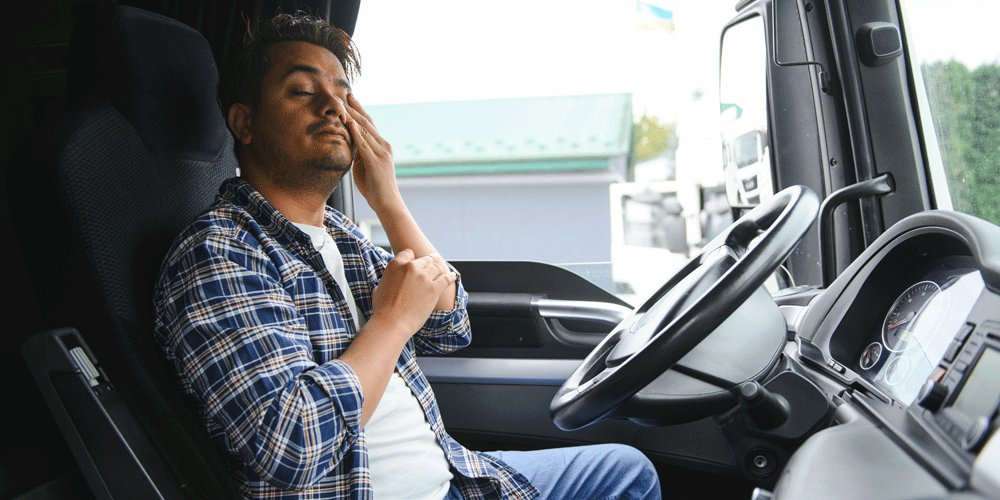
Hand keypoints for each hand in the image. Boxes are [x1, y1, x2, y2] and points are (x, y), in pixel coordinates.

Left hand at [342, 94, 399, 213]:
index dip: (359, 110)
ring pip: (365, 129)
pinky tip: (348, 122)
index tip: (349, 99)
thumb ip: (360, 154)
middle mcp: (383, 145)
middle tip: (343, 93)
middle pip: (367, 122)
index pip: (369, 124)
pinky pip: (364, 143)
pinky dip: (355, 131)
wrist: (388, 203)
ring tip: (341, 104)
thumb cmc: (375, 188)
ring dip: (352, 115)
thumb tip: (350, 145)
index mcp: (381, 146)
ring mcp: (381, 152)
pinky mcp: (376, 161)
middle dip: (354, 107)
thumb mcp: (365, 166)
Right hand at [370, 250, 456, 338]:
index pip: (409, 253)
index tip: (415, 262)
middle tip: (434, 260)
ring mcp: (424, 278)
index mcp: (396, 265)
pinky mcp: (434, 289)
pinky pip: (446, 279)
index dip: (412, 258)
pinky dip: (451, 276)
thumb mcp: (379, 288)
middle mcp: (411, 267)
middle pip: (425, 259)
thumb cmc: (382, 309)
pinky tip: (453, 276)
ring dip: (440, 267)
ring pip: (436, 267)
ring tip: (442, 268)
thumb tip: (387, 283)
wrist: (392, 322)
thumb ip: (387, 281)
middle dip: (430, 260)